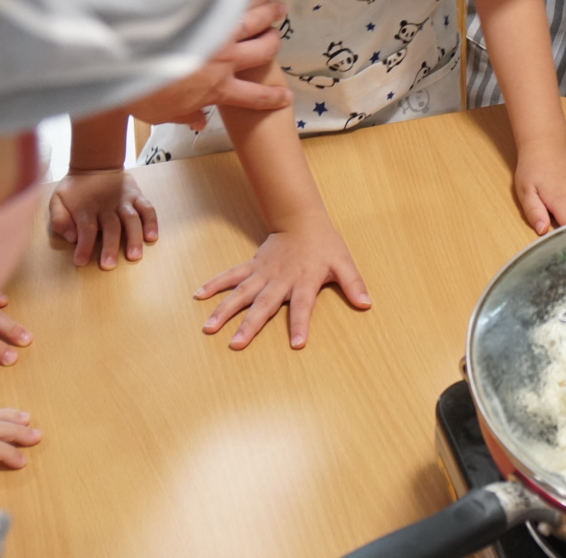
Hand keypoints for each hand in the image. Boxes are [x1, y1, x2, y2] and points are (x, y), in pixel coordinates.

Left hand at [49, 169, 156, 267]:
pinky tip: (151, 237)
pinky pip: (147, 209)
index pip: (86, 228)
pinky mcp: (137, 196)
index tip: (81, 262)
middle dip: (110, 247)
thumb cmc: (75, 188)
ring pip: (131, 219)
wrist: (95, 164)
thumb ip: (59, 219)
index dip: (84, 245)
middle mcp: (106, 206)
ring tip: (135, 256)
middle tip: (109, 265)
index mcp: (86, 208)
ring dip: (133, 238)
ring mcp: (124, 201)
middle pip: (110, 227)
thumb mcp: (57, 200)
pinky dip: (151, 222)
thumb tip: (71, 237)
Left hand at [126, 0, 291, 124]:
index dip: (272, 97)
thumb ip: (185, 115)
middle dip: (273, 42)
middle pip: (263, 50)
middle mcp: (226, 58)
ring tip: (275, 6)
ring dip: (268, 11)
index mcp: (218, 88)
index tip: (286, 96)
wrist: (125, 61)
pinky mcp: (208, 7)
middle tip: (275, 35)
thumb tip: (198, 122)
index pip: (253, 96)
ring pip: (255, 19)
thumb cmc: (139, 92)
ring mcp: (220, 30)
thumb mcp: (161, 115)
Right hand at [195, 212, 370, 349]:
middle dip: (250, 325)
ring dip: (224, 310)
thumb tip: (366, 303)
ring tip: (209, 328)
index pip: (303, 307)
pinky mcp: (252, 267)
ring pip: (241, 293)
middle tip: (236, 344)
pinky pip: (230, 276)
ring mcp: (263, 273)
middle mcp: (280, 280)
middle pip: (264, 305)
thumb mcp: (344, 263)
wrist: (303, 220)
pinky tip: (198, 296)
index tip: (296, 344)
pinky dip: (215, 284)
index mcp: (304, 281)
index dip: (301, 325)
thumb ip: (353, 283)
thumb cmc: (325, 245)